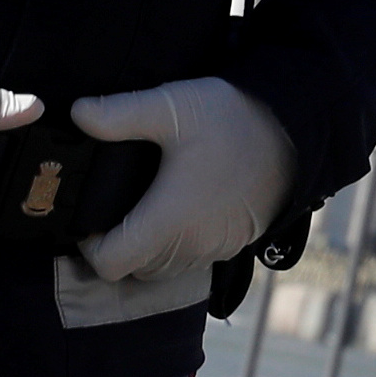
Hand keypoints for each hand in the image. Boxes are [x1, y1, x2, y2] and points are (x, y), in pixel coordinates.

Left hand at [71, 78, 294, 283]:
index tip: (92, 217)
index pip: (108, 263)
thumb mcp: (173, 106)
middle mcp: (189, 246)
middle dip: (119, 247)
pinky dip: (180, 246)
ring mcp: (215, 249)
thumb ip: (120, 113)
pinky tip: (184, 207)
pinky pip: (194, 259)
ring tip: (148, 207)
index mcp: (166, 222)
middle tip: (116, 208)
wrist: (298, 130)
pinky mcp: (235, 243)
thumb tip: (76, 113)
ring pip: (164, 269)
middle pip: (134, 271)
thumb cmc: (233, 120)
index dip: (90, 245)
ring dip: (150, 250)